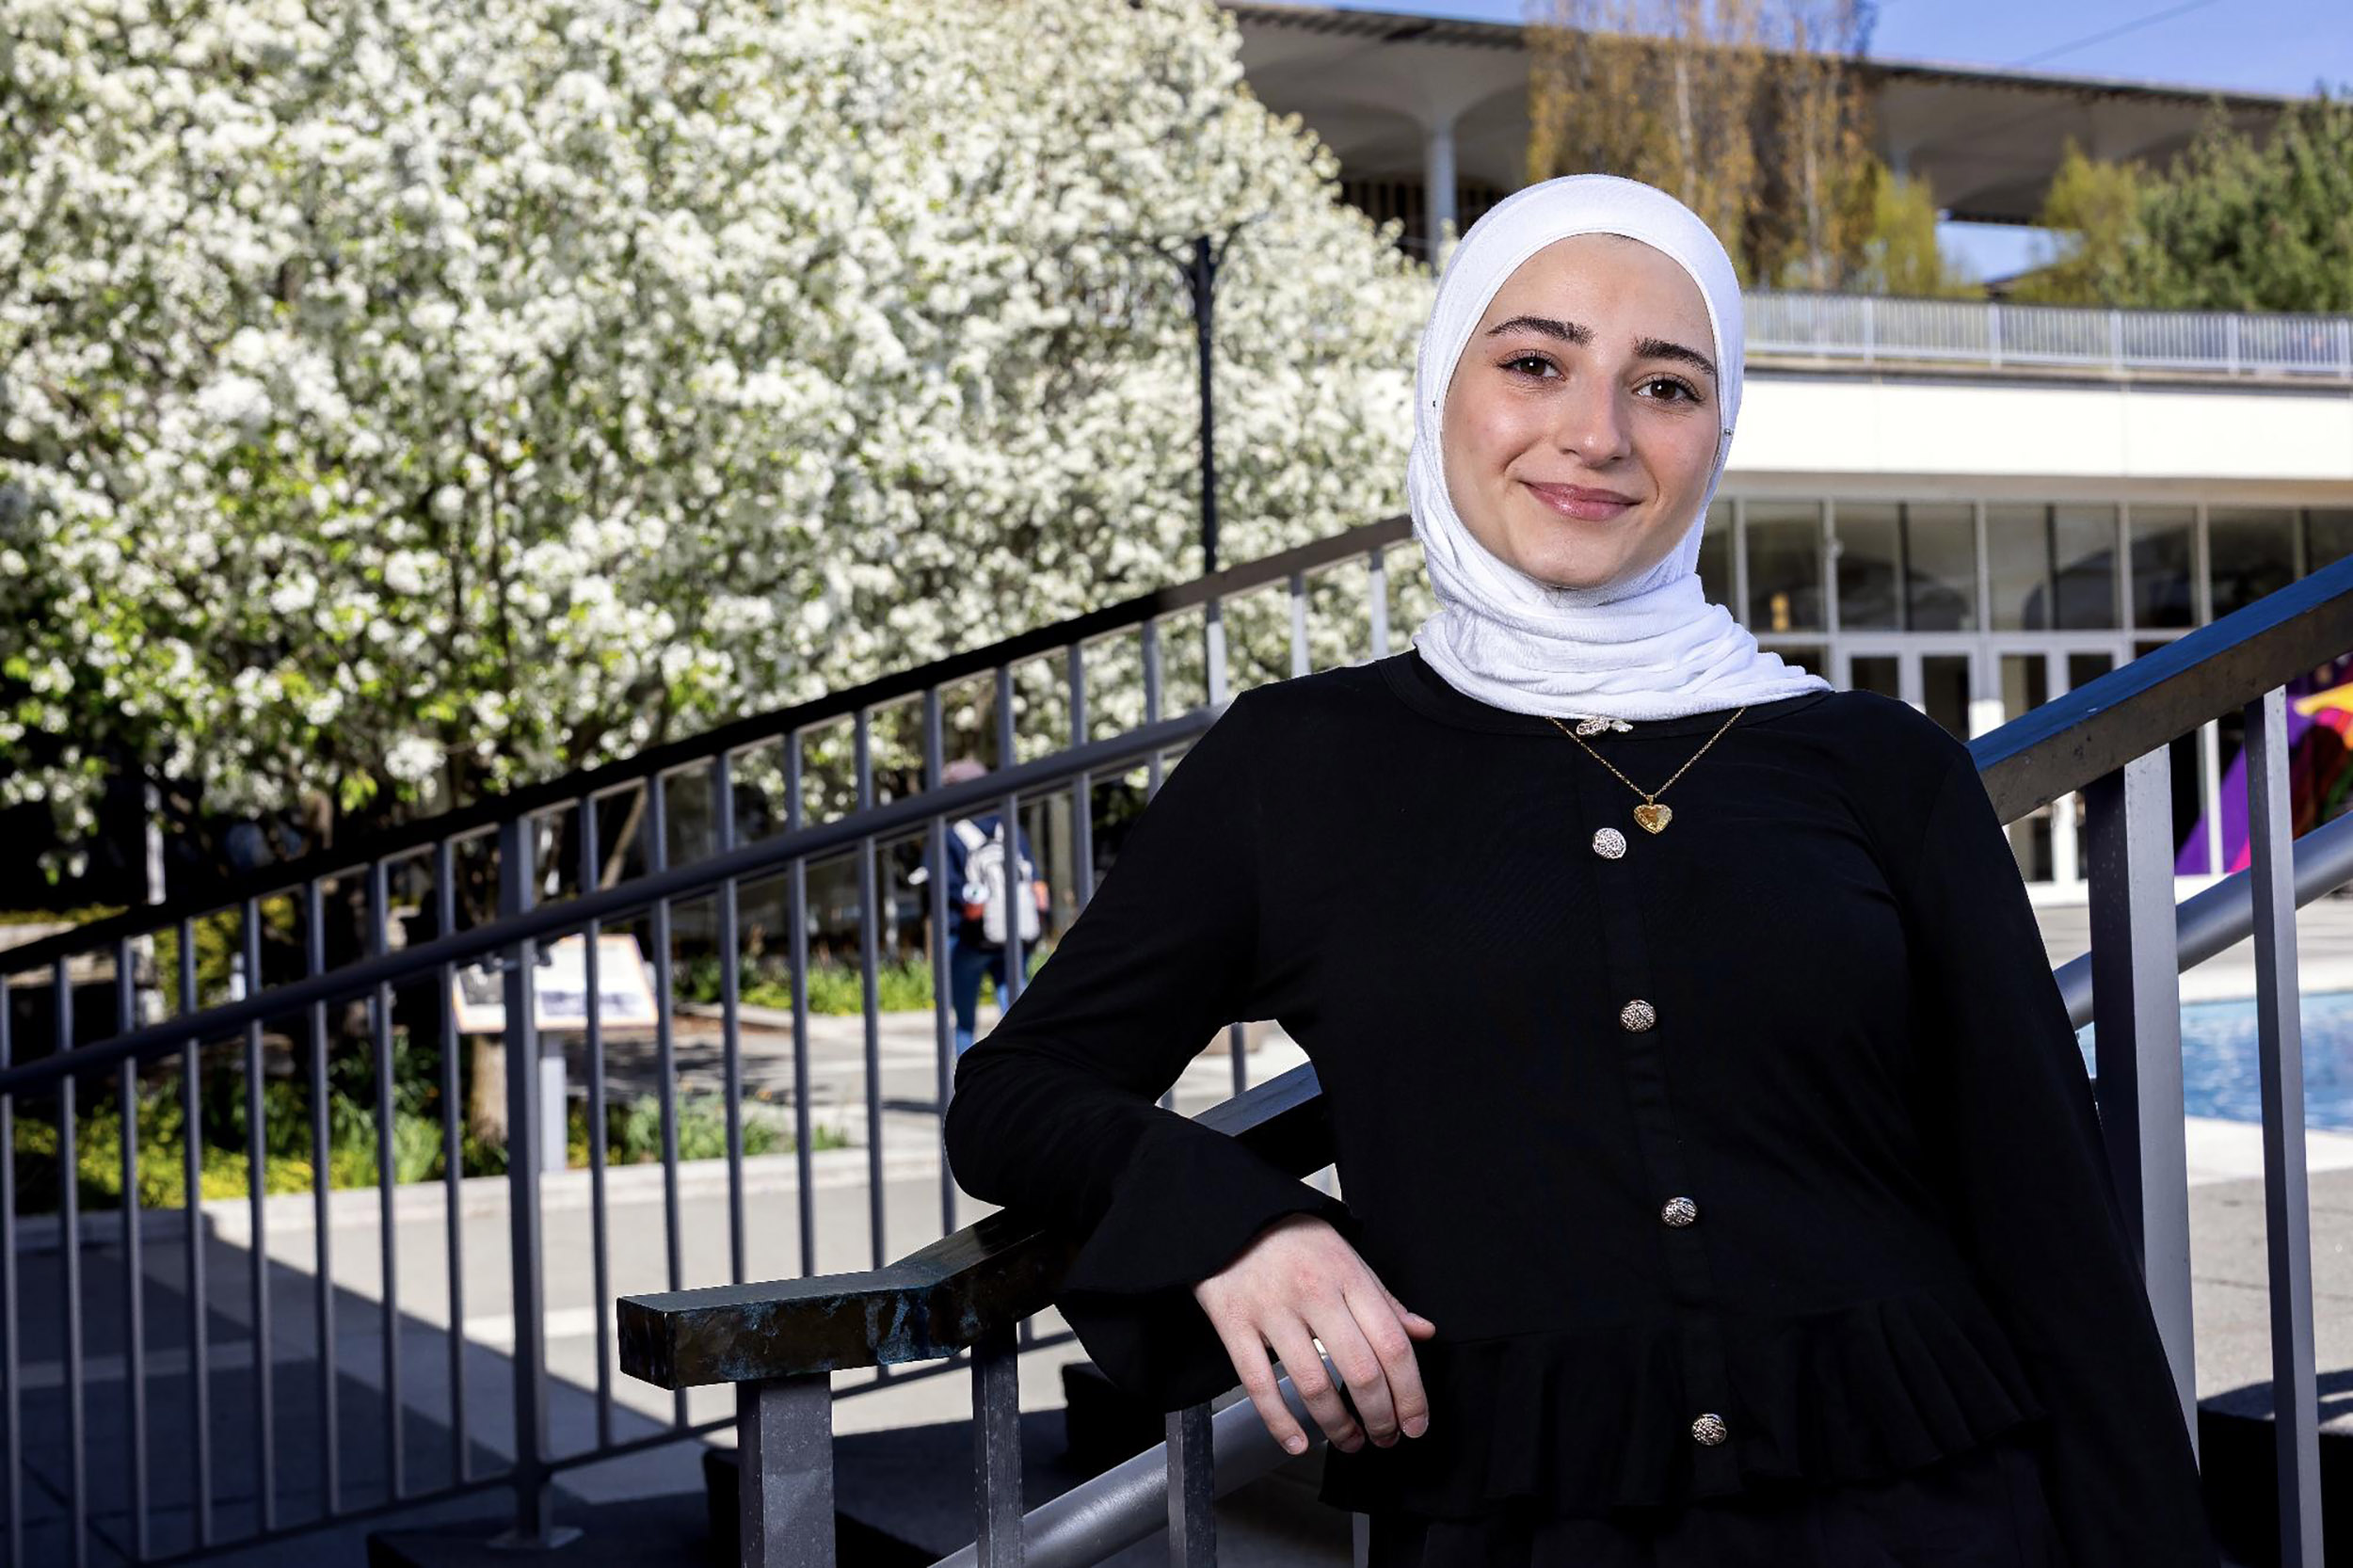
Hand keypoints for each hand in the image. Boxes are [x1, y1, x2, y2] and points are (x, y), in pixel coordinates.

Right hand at [1192, 1211, 1436, 1456]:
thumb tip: (1422, 1332)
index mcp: (1348, 1276)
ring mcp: (1272, 1310)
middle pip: (1360, 1371)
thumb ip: (1384, 1299)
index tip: (1415, 1422)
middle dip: (1381, 1417)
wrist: (1229, 1211)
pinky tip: (1298, 1441)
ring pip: (1312, 1384)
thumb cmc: (1291, 1237)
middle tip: (1386, 1438)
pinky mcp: (1234, 1324)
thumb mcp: (1346, 1255)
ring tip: (1349, 1440)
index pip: (1393, 1345)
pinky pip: (1259, 1384)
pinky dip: (1280, 1422)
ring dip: (1337, 1426)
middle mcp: (1314, 1293)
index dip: (1411, 1393)